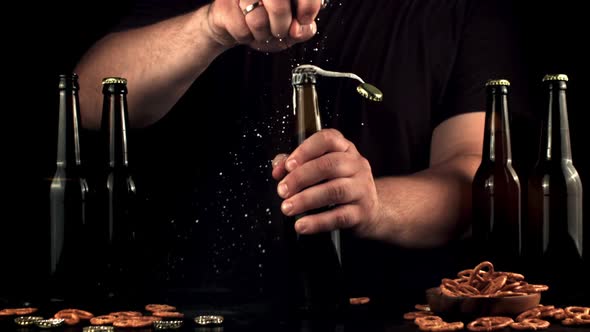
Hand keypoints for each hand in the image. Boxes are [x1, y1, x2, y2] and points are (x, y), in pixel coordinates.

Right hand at [207, 0, 321, 51]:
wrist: (232, 24)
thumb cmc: (264, 22)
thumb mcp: (290, 28)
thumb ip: (304, 28)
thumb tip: (300, 28)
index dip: (308, 7)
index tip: (304, 20)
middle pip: (278, 5)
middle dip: (282, 26)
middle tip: (279, 30)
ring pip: (258, 20)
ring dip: (262, 34)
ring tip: (260, 30)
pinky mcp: (225, 4)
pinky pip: (241, 29)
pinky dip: (247, 37)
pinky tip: (246, 29)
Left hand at [272, 129, 380, 235]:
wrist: (370, 210)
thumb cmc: (340, 184)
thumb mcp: (321, 169)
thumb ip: (296, 164)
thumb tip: (278, 167)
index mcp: (344, 149)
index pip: (327, 140)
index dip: (305, 150)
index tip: (287, 165)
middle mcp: (356, 165)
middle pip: (329, 165)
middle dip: (300, 178)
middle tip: (282, 190)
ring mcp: (362, 188)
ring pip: (334, 190)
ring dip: (306, 200)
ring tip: (287, 207)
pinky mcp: (362, 212)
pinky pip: (339, 216)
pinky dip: (318, 222)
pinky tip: (302, 225)